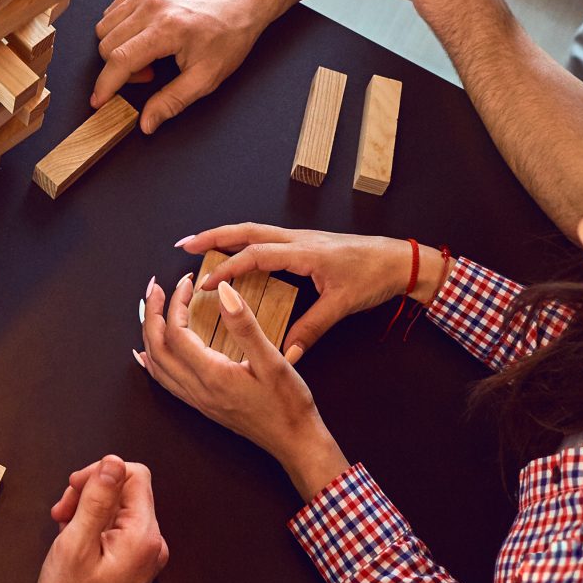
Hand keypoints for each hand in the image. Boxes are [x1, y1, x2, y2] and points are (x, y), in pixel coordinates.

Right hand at [34, 456, 166, 582]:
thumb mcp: (76, 544)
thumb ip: (96, 499)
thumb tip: (112, 463)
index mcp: (143, 536)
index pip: (134, 474)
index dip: (100, 473)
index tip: (74, 489)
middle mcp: (151, 544)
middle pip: (124, 491)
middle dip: (89, 494)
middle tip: (63, 513)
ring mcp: (143, 556)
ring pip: (117, 510)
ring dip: (87, 511)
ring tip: (64, 531)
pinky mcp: (133, 565)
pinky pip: (115, 530)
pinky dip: (92, 529)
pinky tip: (74, 543)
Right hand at [91, 0, 272, 132]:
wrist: (240, 0)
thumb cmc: (227, 38)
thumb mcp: (206, 78)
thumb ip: (172, 102)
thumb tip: (145, 124)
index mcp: (168, 28)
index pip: (120, 59)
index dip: (105, 85)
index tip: (98, 101)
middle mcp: (152, 5)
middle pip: (107, 44)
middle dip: (120, 67)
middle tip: (151, 72)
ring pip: (104, 26)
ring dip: (118, 47)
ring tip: (149, 52)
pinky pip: (113, 10)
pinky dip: (120, 27)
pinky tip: (144, 34)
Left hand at [135, 274, 350, 502]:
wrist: (295, 442)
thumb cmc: (288, 404)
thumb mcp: (273, 361)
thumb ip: (245, 326)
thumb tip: (222, 292)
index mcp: (212, 376)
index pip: (176, 333)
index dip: (175, 303)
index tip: (186, 282)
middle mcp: (198, 390)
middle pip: (157, 348)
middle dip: (151, 314)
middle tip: (155, 288)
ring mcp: (198, 400)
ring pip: (157, 365)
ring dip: (149, 334)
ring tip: (152, 309)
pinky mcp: (203, 404)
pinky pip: (166, 381)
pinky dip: (154, 360)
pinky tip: (152, 353)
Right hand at [172, 224, 430, 361]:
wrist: (399, 259)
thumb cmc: (373, 276)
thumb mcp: (342, 305)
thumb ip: (312, 328)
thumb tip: (288, 352)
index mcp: (302, 252)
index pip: (254, 255)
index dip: (226, 268)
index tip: (203, 283)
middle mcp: (297, 240)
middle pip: (246, 231)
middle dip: (212, 237)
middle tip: (184, 244)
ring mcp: (300, 239)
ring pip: (254, 230)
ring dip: (225, 236)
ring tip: (200, 244)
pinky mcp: (305, 244)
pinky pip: (266, 238)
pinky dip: (244, 241)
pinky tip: (237, 252)